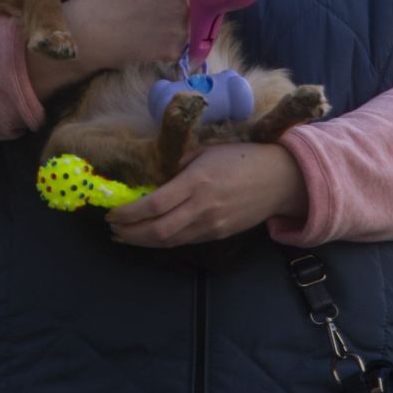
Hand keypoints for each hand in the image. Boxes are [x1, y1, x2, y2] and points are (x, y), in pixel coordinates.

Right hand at [23, 0, 189, 99]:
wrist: (89, 31)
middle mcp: (185, 4)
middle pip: (191, 2)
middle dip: (177, 2)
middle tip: (151, 5)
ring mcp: (181, 30)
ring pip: (186, 24)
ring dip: (174, 23)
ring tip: (149, 22)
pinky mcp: (173, 51)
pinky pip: (177, 45)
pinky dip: (166, 43)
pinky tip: (147, 38)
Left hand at [105, 140, 309, 245]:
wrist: (280, 179)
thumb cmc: (241, 157)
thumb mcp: (206, 151)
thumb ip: (178, 165)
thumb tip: (152, 179)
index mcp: (196, 182)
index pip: (154, 205)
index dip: (129, 214)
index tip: (112, 213)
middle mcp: (202, 208)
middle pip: (158, 231)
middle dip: (130, 233)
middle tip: (113, 230)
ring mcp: (212, 225)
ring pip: (170, 241)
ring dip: (143, 241)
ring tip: (124, 236)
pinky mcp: (219, 235)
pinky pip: (185, 241)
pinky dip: (164, 241)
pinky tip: (151, 237)